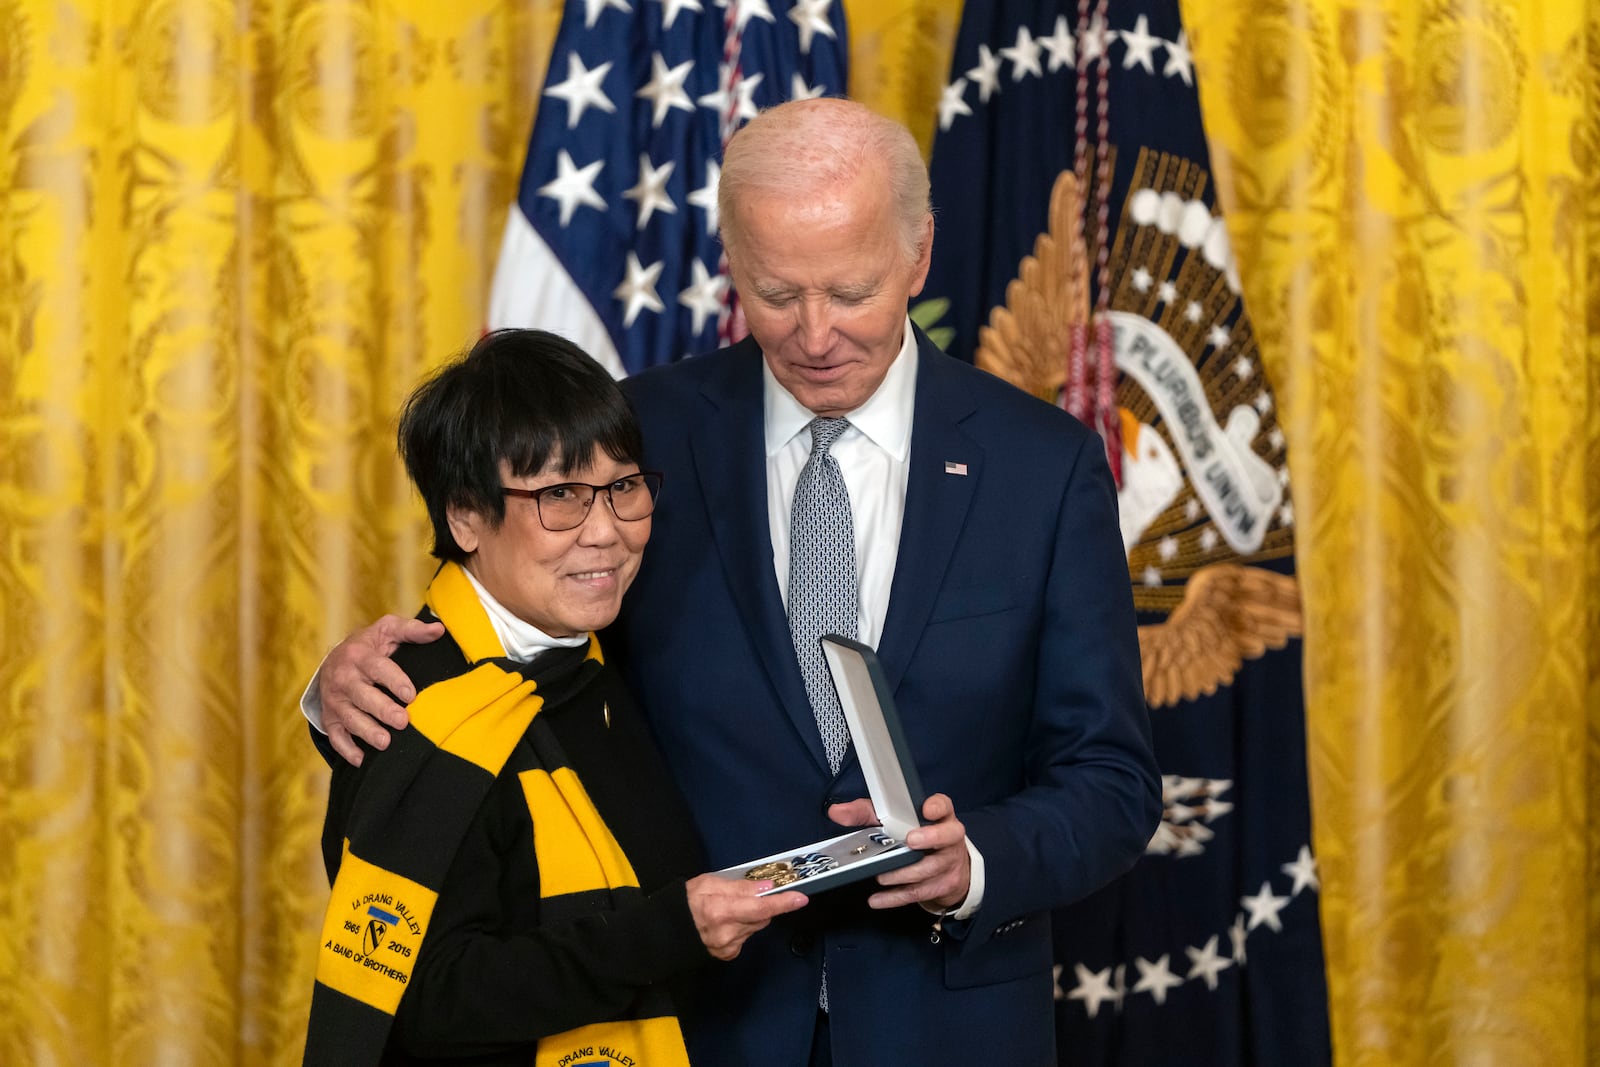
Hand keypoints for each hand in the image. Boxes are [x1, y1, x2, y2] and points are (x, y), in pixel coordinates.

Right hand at [320, 615, 443, 766]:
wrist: (332, 659)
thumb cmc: (369, 645)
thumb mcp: (387, 630)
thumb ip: (412, 631)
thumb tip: (440, 629)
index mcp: (360, 655)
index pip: (377, 668)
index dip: (394, 681)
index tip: (411, 695)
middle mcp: (343, 678)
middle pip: (362, 696)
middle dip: (381, 710)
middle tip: (402, 721)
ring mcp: (335, 700)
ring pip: (349, 718)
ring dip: (366, 731)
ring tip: (385, 742)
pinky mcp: (330, 718)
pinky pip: (335, 736)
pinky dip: (346, 750)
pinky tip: (362, 760)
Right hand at [685, 874, 808, 960]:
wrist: (667, 929)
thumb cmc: (687, 900)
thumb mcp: (709, 883)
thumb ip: (739, 886)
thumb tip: (766, 888)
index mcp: (721, 911)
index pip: (760, 908)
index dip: (782, 903)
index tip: (801, 898)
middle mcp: (727, 933)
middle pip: (761, 917)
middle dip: (760, 905)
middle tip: (744, 896)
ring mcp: (727, 947)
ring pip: (754, 927)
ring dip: (749, 917)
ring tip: (728, 910)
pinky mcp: (727, 955)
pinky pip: (745, 937)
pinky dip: (741, 928)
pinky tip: (725, 925)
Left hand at [828, 793, 971, 911]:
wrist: (949, 868)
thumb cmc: (918, 837)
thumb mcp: (895, 821)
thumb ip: (866, 813)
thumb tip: (837, 812)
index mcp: (939, 817)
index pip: (943, 806)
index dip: (936, 807)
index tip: (926, 809)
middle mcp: (949, 839)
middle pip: (947, 836)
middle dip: (930, 838)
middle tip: (910, 841)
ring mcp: (948, 864)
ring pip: (928, 869)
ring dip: (902, 873)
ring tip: (881, 875)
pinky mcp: (942, 887)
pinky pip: (917, 893)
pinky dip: (894, 898)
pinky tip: (876, 899)